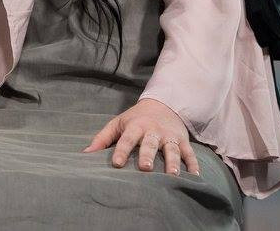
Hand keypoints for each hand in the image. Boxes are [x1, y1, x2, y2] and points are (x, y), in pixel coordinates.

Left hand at [81, 98, 199, 176]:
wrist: (163, 104)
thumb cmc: (135, 119)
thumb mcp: (118, 123)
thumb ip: (103, 138)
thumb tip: (85, 153)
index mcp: (136, 126)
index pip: (127, 139)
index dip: (121, 150)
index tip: (116, 163)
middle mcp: (154, 130)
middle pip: (151, 143)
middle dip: (148, 155)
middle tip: (146, 168)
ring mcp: (170, 136)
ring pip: (172, 149)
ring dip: (173, 161)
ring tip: (173, 175)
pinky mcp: (183, 140)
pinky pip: (189, 153)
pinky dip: (193, 164)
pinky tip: (194, 176)